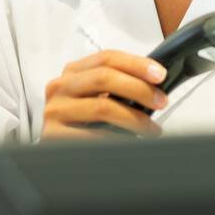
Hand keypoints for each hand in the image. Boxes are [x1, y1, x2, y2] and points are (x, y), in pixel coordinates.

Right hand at [42, 49, 167, 139]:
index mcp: (73, 72)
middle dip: (139, 89)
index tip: (160, 75)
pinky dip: (118, 138)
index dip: (136, 64)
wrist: (60, 156)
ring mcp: (54, 110)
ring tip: (152, 129)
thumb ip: (118, 86)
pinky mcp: (53, 135)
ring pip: (102, 107)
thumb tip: (155, 83)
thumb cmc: (86, 124)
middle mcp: (60, 87)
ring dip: (134, 118)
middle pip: (104, 77)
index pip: (106, 58)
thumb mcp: (98, 98)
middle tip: (161, 101)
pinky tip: (130, 142)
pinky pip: (93, 135)